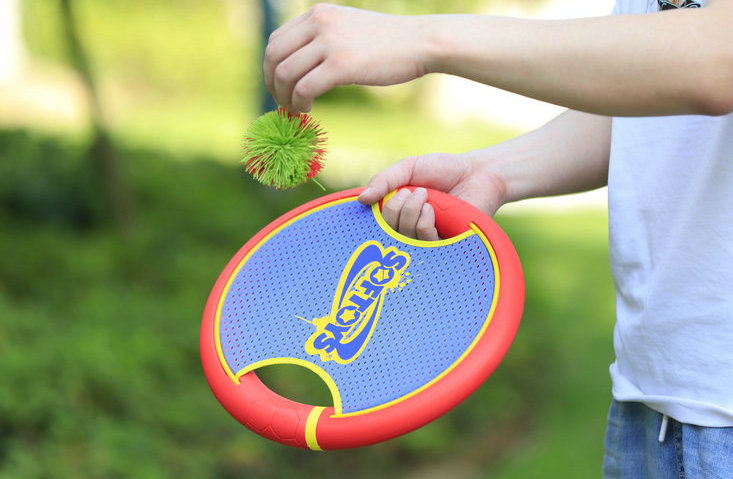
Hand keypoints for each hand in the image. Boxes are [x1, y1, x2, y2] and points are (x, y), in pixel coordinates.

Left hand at [263, 3, 430, 112]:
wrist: (421, 42)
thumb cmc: (389, 43)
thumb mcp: (349, 29)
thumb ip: (324, 39)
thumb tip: (302, 64)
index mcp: (318, 14)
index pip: (276, 40)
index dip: (271, 68)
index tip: (281, 87)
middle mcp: (319, 23)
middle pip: (273, 57)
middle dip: (272, 85)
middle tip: (283, 103)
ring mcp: (329, 43)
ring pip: (284, 74)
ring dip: (285, 98)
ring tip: (297, 109)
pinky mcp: (341, 65)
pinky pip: (303, 88)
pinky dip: (299, 103)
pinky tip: (308, 109)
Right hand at [358, 152, 507, 239]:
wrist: (478, 173)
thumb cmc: (445, 169)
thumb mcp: (410, 167)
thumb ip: (385, 180)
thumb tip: (361, 199)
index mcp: (397, 211)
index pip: (374, 223)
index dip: (374, 213)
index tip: (386, 195)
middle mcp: (408, 228)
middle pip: (387, 234)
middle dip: (395, 210)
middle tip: (412, 192)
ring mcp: (425, 238)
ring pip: (404, 239)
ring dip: (410, 214)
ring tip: (425, 196)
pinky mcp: (444, 247)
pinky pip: (425, 246)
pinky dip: (423, 225)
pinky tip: (432, 210)